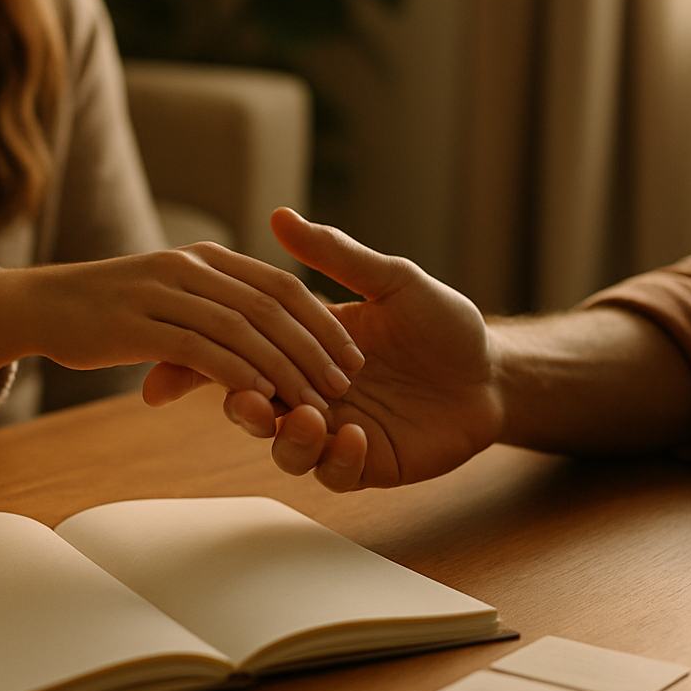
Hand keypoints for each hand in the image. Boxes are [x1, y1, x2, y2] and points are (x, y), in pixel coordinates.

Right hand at [0, 241, 363, 413]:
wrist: (36, 303)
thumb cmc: (107, 305)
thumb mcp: (168, 290)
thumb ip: (214, 303)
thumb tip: (265, 333)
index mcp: (206, 259)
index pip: (281, 284)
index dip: (322, 320)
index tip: (352, 356)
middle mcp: (189, 269)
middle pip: (271, 306)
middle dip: (315, 347)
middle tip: (346, 385)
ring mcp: (162, 294)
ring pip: (242, 328)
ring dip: (285, 366)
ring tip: (315, 400)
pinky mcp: (136, 326)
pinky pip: (199, 348)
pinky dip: (236, 372)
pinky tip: (262, 398)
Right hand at [214, 208, 504, 490]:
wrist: (492, 371)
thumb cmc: (442, 323)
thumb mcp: (391, 282)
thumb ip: (336, 256)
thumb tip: (280, 215)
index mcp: (308, 348)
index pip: (247, 355)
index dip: (215, 362)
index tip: (198, 362)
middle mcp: (314, 392)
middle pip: (254, 410)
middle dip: (245, 409)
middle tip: (253, 399)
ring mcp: (339, 432)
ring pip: (288, 451)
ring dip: (290, 439)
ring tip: (312, 418)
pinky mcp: (369, 464)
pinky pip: (336, 475)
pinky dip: (338, 461)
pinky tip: (358, 437)